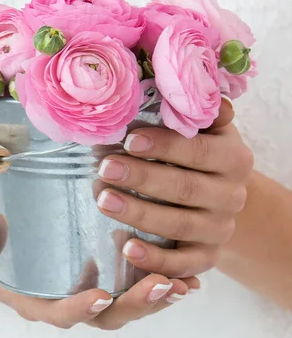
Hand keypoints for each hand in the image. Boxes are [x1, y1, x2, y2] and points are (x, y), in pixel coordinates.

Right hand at [0, 220, 198, 329]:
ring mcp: (92, 294)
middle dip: (137, 304)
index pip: (60, 313)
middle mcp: (71, 304)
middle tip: (163, 286)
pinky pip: (138, 288)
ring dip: (158, 297)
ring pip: (130, 306)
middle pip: (108, 316)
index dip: (80, 310)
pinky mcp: (108, 279)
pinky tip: (190, 276)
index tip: (99, 296)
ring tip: (185, 285)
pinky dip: (164, 285)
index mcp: (38, 302)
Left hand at [96, 99, 253, 278]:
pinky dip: (155, 259)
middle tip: (104, 168)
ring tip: (103, 200)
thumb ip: (193, 110)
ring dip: (140, 213)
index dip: (163, 145)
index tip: (128, 139)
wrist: (218, 202)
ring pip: (179, 226)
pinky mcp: (206, 258)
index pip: (199, 150)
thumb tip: (177, 73)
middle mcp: (232, 195)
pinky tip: (126, 247)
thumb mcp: (204, 132)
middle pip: (185, 188)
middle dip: (142, 178)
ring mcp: (220, 229)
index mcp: (233, 158)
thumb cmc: (199, 159)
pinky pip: (183, 265)